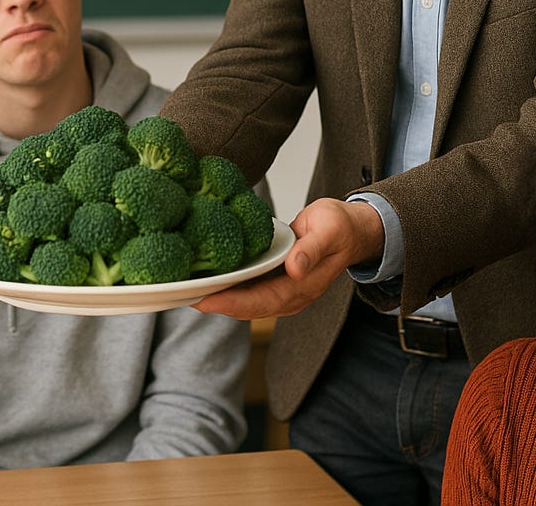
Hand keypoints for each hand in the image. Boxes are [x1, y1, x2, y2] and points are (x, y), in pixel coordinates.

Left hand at [193, 197, 384, 319]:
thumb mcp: (328, 231)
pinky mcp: (276, 278)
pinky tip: (210, 277)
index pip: (260, 302)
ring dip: (220, 297)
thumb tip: (294, 269)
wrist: (351, 228)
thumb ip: (311, 250)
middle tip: (184, 295)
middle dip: (216, 303)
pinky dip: (229, 285)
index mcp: (302, 288)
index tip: (204, 300)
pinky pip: (249, 287)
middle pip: (247, 307)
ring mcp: (283, 289)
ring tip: (189, 288)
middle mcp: (290, 294)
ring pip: (246, 300)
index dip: (231, 303)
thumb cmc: (340, 227)